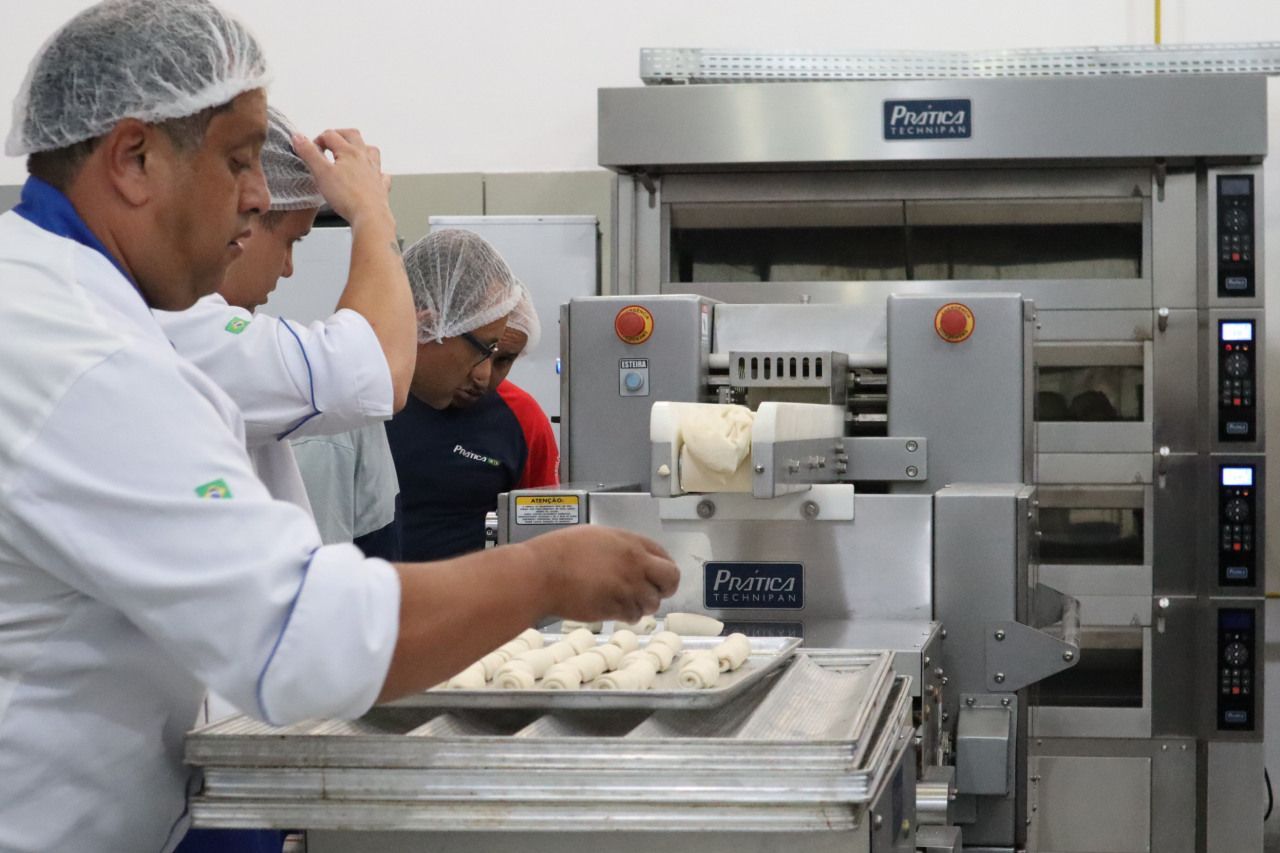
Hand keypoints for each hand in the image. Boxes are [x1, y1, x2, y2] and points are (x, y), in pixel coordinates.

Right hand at [291, 128, 392, 228]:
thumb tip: (298, 137)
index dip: (317, 139)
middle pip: (353, 135)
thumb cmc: (347, 197)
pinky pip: (382, 173)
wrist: (370, 216)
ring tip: (351, 152)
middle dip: (339, 134)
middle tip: (330, 140)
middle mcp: (364, 157)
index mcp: (349, 151)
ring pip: (371, 150)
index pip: (330, 135)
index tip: (311, 149)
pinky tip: (371, 174)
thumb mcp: (321, 173)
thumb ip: (309, 153)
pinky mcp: (381, 186)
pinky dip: (376, 171)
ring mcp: (375, 171)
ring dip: (361, 147)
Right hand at [523, 526, 679, 623]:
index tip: (658, 575)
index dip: (663, 568)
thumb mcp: (596, 537)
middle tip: (653, 592)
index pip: (664, 556)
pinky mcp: (616, 608)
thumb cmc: (559, 552)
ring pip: (652, 603)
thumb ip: (620, 547)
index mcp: (630, 543)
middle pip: (670, 579)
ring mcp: (627, 587)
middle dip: (665, 588)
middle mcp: (635, 564)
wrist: (541, 573)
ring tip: (624, 601)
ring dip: (641, 605)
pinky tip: (613, 609)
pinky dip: (626, 615)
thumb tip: (631, 559)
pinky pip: (633, 616)